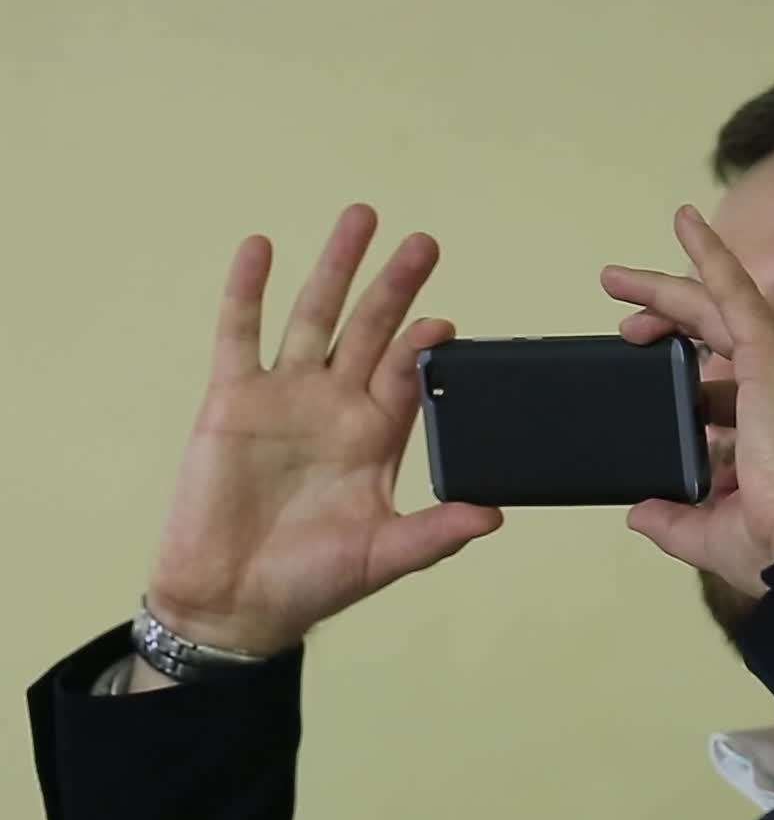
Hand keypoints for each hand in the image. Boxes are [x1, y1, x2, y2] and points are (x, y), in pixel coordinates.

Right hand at [144, 204, 501, 655]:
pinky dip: (247, 291)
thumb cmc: (310, 582)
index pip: (407, 376)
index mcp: (376, 438)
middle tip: (423, 243)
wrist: (233, 600)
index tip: (443, 321)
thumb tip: (494, 516)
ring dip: (335, 268)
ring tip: (360, 218)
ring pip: (314, 316)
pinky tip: (260, 249)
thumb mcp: (383, 556)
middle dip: (395, 286)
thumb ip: (436, 532)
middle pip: (370, 330)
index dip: (423, 346)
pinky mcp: (232, 399)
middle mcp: (335, 407)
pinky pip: (239, 333)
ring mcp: (285, 396)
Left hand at [601, 205, 773, 597]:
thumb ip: (672, 521)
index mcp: (772, 439)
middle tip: (619, 315)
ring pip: (718, 311)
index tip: (646, 384)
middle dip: (665, 322)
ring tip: (615, 278)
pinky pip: (737, 292)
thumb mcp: (710, 534)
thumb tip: (639, 513)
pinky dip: (712, 256)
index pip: (721, 396)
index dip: (681, 385)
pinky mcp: (771, 358)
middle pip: (714, 342)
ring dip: (668, 289)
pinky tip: (685, 223)